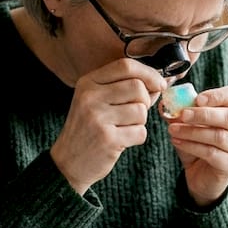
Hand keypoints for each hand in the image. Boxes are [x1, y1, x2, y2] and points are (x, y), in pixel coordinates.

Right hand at [52, 59, 166, 194]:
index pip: (125, 66)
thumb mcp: (97, 102)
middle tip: (136, 113)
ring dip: (140, 122)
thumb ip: (125, 89)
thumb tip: (158, 83)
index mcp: (88, 83)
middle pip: (137, 87)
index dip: (149, 73)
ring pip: (141, 111)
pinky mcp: (107, 139)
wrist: (68, 162)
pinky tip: (122, 140)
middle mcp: (90, 97)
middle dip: (145, 101)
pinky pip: (140, 132)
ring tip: (124, 128)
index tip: (159, 83)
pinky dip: (137, 137)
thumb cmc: (88, 129)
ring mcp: (98, 118)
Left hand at [166, 85, 227, 206]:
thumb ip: (182, 114)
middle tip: (182, 114)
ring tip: (173, 130)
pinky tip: (177, 141)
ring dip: (193, 131)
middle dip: (203, 114)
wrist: (202, 177)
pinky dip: (191, 146)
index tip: (197, 99)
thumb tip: (165, 105)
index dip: (218, 95)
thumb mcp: (190, 126)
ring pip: (219, 136)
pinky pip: (211, 153)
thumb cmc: (199, 146)